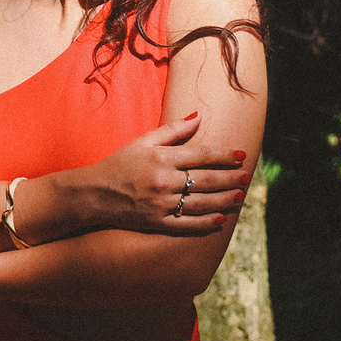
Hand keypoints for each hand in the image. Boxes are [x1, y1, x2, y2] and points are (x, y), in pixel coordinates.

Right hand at [88, 113, 252, 235]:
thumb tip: (199, 116)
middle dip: (230, 178)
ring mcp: (161, 204)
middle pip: (206, 180)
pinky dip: (205, 223)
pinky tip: (220, 219)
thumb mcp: (143, 141)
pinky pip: (187, 225)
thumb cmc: (119, 164)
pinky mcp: (157, 223)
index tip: (241, 155)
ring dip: (223, 200)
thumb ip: (173, 130)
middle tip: (247, 177)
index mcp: (162, 159)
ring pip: (201, 203)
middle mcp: (164, 181)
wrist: (94, 194)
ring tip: (239, 197)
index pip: (202, 155)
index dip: (224, 155)